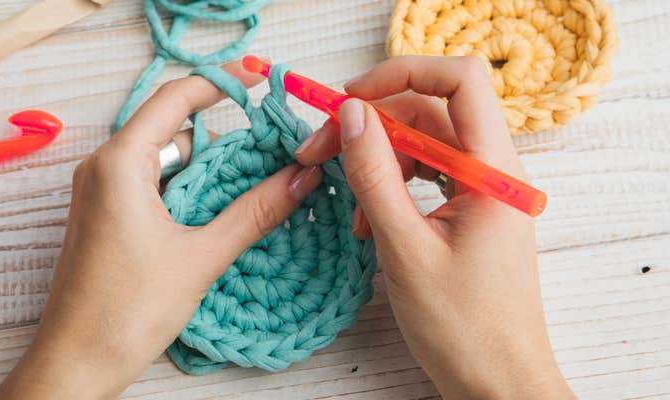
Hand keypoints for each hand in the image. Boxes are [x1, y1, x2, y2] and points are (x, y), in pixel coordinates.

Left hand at [0, 61, 322, 398]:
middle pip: (172, 130)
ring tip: (255, 186)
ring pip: (165, 160)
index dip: (219, 84)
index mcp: (119, 163)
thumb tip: (301, 178)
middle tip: (270, 151)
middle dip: (222, 138)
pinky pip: (152, 184)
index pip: (174, 99)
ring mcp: (101, 192)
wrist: (75, 363)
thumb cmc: (125, 312)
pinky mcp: (106, 215)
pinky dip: (187, 190)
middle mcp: (104, 167)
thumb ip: (254, 212)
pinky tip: (219, 211)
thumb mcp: (201, 257)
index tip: (257, 82)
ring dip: (207, 170)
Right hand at [295, 56, 573, 399]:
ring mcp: (481, 191)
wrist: (497, 383)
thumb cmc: (464, 329)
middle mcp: (493, 170)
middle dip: (370, 126)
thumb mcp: (405, 249)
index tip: (349, 98)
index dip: (401, 74)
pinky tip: (368, 220)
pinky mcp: (468, 211)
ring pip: (421, 145)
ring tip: (349, 204)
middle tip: (317, 151)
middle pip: (428, 113)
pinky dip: (391, 188)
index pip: (459, 81)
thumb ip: (376, 176)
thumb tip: (350, 115)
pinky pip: (424, 176)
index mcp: (493, 170)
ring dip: (376, 162)